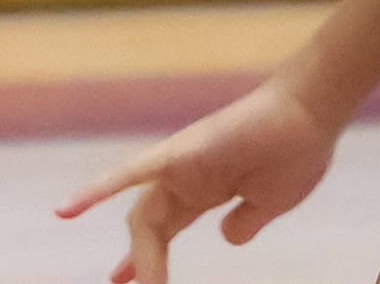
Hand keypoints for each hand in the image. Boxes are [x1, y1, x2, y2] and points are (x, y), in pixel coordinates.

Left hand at [61, 69, 333, 283]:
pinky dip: (99, 190)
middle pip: (150, 228)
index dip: (147, 262)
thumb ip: (246, 222)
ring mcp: (181, 164)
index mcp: (208, 189)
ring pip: (144, 217)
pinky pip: (131, 173)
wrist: (313, 114)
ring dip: (140, 257)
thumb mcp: (270, 204)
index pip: (165, 231)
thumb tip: (227, 238)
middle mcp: (188, 177)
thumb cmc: (299, 151)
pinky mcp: (180, 152)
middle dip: (138, 265)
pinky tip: (66, 209)